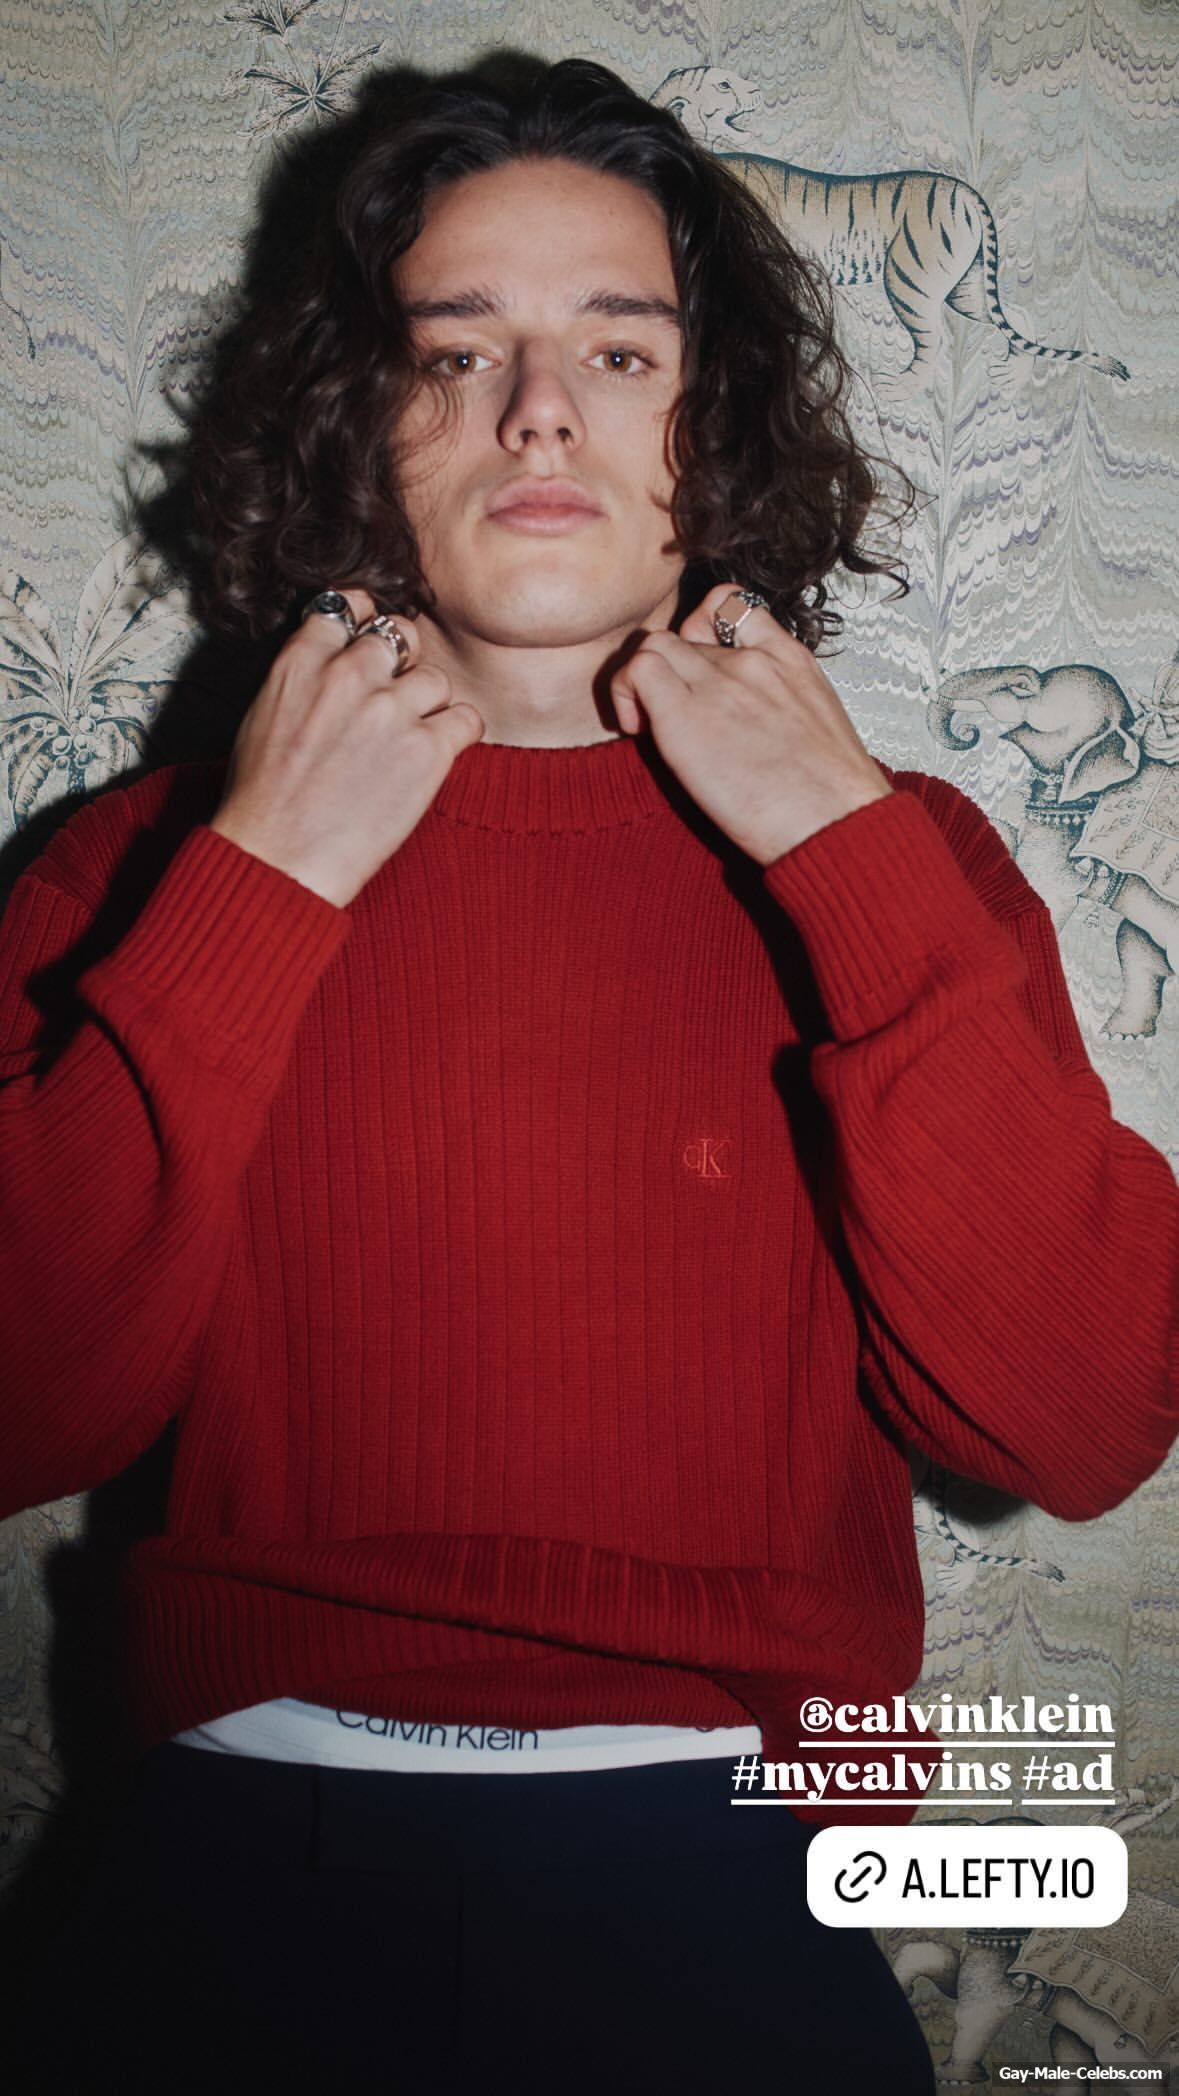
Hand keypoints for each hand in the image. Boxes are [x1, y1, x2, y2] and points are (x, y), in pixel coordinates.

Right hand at [208, 590, 483, 906]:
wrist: (277, 857)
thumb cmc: (262, 800)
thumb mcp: (264, 716)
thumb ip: (305, 679)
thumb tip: (335, 666)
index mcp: (302, 662)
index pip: (350, 607)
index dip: (367, 624)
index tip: (372, 644)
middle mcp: (349, 676)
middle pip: (401, 636)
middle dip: (402, 664)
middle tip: (394, 700)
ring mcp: (391, 711)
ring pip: (435, 679)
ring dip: (428, 705)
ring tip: (408, 741)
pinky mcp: (427, 751)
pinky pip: (467, 720)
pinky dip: (459, 734)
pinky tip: (438, 754)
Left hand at [610, 583, 892, 865]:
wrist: (835, 822)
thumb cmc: (830, 799)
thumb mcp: (819, 729)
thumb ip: (782, 705)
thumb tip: (752, 724)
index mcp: (790, 661)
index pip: (736, 608)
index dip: (707, 632)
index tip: (704, 671)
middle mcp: (751, 661)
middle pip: (687, 632)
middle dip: (672, 668)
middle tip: (671, 712)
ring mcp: (718, 683)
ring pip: (655, 644)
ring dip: (643, 678)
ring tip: (649, 721)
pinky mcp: (685, 714)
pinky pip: (639, 670)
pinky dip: (626, 691)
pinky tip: (638, 729)